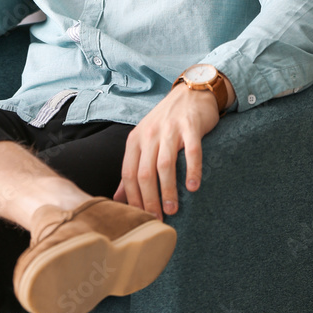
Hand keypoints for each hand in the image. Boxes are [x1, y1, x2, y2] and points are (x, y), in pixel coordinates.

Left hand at [112, 85, 220, 220]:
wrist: (191, 93)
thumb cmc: (166, 122)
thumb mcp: (144, 141)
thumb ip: (133, 167)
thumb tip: (118, 198)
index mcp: (135, 139)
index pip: (128, 174)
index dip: (134, 198)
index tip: (142, 218)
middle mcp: (150, 134)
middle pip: (144, 172)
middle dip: (150, 199)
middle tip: (158, 219)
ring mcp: (170, 129)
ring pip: (165, 164)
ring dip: (168, 190)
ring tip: (173, 209)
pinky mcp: (190, 126)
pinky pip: (192, 152)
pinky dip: (192, 171)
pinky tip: (193, 187)